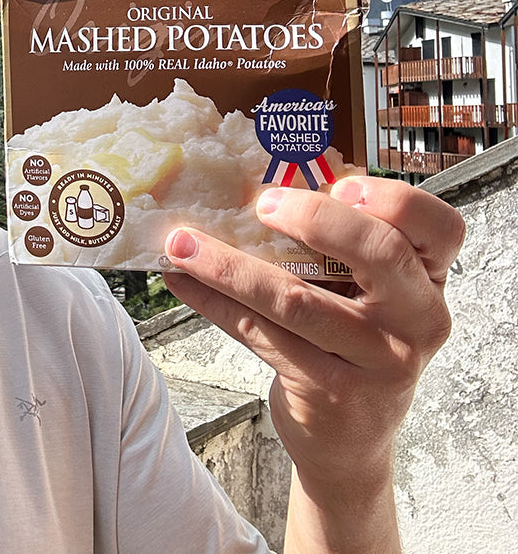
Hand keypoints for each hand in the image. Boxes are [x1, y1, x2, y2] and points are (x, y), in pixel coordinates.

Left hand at [160, 176, 463, 548]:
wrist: (350, 439)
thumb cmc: (351, 343)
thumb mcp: (366, 294)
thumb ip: (337, 248)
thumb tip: (250, 182)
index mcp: (428, 279)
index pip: (439, 226)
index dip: (393, 199)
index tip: (340, 182)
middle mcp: (416, 319)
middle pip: (378, 253)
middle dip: (314, 218)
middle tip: (259, 204)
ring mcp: (377, 361)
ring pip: (296, 300)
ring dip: (228, 264)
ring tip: (181, 242)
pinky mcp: (330, 392)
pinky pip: (259, 333)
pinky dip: (212, 301)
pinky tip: (181, 281)